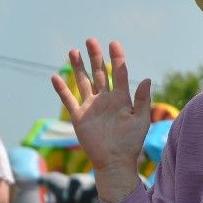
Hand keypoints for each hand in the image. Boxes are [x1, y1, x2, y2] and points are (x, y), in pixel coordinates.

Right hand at [53, 39, 150, 199]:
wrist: (115, 162)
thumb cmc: (131, 142)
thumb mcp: (140, 119)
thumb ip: (143, 99)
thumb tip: (147, 78)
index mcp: (121, 99)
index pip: (119, 74)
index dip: (117, 59)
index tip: (114, 43)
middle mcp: (105, 99)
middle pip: (99, 73)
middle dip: (95, 57)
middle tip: (91, 40)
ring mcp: (90, 107)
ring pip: (83, 82)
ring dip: (78, 67)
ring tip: (73, 51)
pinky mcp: (79, 117)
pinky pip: (69, 100)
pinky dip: (62, 89)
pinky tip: (56, 76)